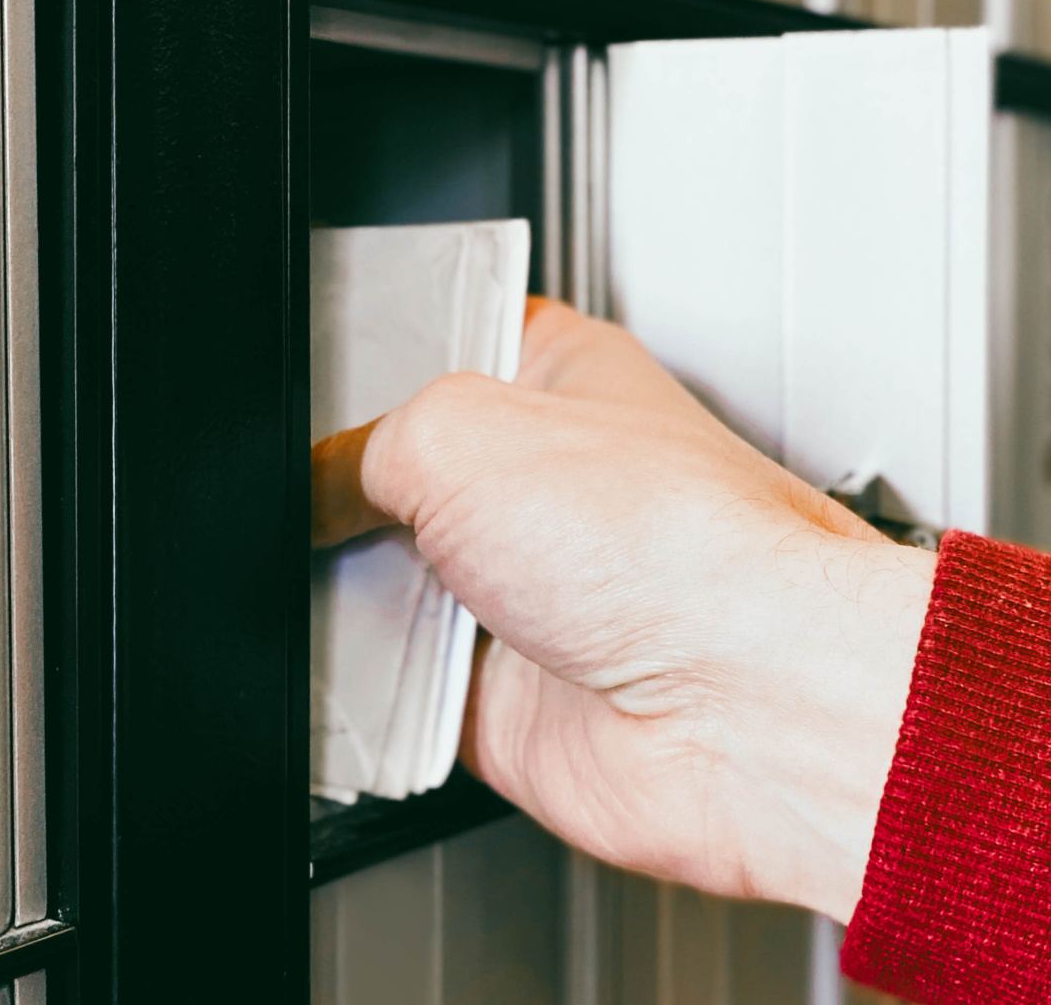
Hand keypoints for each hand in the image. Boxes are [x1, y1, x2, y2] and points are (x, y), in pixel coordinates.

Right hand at [311, 299, 933, 920]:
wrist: (742, 702)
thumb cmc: (674, 542)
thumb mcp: (456, 429)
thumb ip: (357, 450)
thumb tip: (316, 494)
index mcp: (552, 377)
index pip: (426, 347)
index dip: (357, 370)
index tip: (308, 398)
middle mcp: (545, 487)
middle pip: (389, 482)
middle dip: (349, 503)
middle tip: (336, 510)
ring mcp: (528, 596)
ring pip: (384, 592)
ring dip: (362, 604)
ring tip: (378, 595)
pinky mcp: (507, 699)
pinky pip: (396, 697)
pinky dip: (375, 697)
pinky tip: (392, 674)